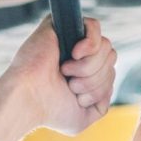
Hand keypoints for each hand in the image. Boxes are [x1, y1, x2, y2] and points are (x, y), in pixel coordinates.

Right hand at [3, 16, 115, 135]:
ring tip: (66, 72)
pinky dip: (90, 44)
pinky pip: (94, 26)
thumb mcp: (85, 116)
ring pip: (105, 45)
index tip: (78, 98)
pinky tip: (75, 54)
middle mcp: (78, 55)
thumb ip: (102, 102)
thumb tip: (108, 83)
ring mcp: (70, 38)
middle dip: (95, 78)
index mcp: (84, 73)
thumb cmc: (50, 111)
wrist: (29, 99)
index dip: (101, 88)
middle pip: (111, 57)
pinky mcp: (61, 25)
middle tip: (70, 85)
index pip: (110, 71)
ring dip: (88, 66)